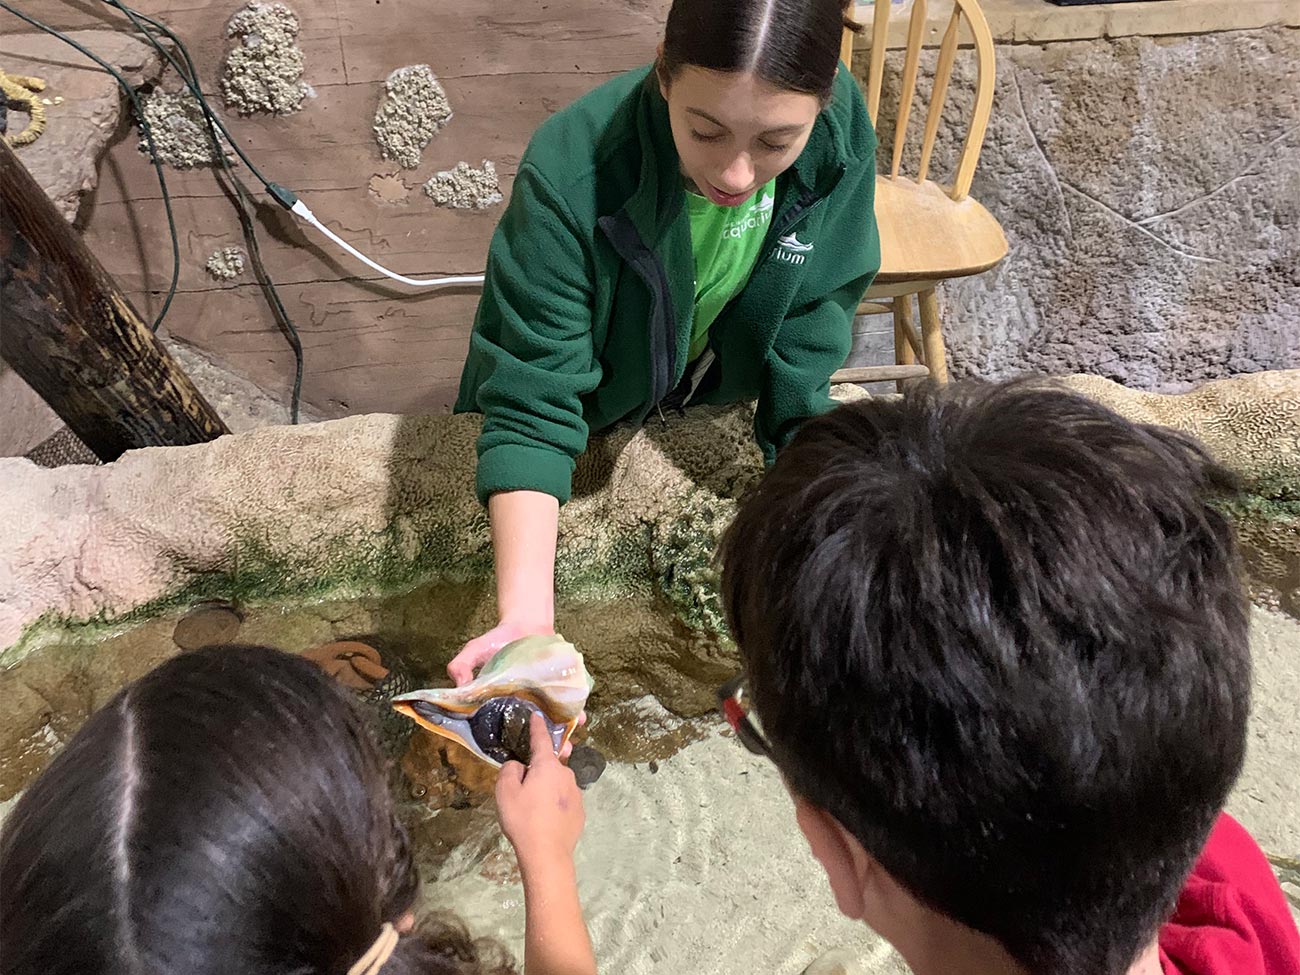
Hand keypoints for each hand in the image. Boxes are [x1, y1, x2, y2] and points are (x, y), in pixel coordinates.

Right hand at [449, 621, 586, 758]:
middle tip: (548, 756)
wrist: (526, 622)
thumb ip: (461, 665)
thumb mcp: (475, 649)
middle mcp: (523, 705)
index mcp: (502, 703)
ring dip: (560, 735)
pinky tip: (580, 719)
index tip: (518, 758)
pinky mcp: (558, 687)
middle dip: (541, 746)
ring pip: (552, 722)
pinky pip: (569, 703)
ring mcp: (542, 698)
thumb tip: (458, 685)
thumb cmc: (498, 639)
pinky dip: (576, 712)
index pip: (504, 728)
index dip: (510, 744)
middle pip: (532, 731)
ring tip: (567, 746)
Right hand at [496, 714, 585, 872]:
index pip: (542, 740)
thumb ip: (510, 770)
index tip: (537, 716)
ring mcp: (576, 793)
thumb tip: (519, 766)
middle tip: (522, 790)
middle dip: (537, 771)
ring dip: (546, 789)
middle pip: (549, 765)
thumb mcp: (505, 792)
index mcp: (548, 766)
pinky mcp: (580, 811)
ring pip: (557, 783)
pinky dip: (554, 804)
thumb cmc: (523, 819)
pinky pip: (563, 800)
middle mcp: (566, 774)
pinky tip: (545, 820)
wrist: (547, 854)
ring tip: (532, 810)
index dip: (538, 727)